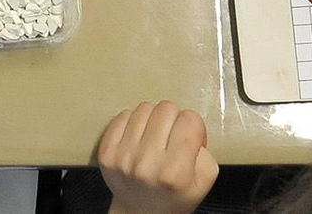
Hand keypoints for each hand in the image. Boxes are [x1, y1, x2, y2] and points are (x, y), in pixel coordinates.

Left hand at [97, 101, 218, 213]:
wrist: (140, 213)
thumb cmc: (173, 196)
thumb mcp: (203, 182)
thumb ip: (205, 152)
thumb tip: (190, 128)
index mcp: (175, 173)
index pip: (189, 120)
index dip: (194, 126)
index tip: (191, 137)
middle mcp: (147, 163)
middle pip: (166, 108)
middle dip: (174, 119)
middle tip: (173, 136)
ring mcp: (123, 156)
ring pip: (145, 108)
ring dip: (153, 119)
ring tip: (155, 137)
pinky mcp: (106, 151)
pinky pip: (123, 114)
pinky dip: (133, 122)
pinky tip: (139, 137)